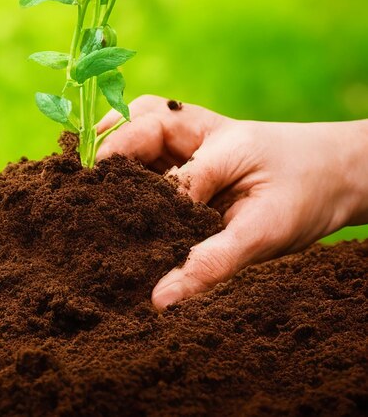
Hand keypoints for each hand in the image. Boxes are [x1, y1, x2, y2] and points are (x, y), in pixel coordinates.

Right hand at [97, 96, 367, 308]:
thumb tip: (160, 298)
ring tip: (88, 171)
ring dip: (113, 139)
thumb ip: (212, 261)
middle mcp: (199, 130)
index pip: (156, 165)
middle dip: (109, 147)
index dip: (130, 191)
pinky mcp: (191, 147)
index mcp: (216, 141)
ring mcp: (194, 135)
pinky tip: (111, 177)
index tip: (104, 218)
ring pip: (139, 121)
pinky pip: (149, 139)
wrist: (337, 173)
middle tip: (83, 183)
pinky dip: (125, 149)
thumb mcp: (265, 232)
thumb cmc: (305, 191)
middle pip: (140, 121)